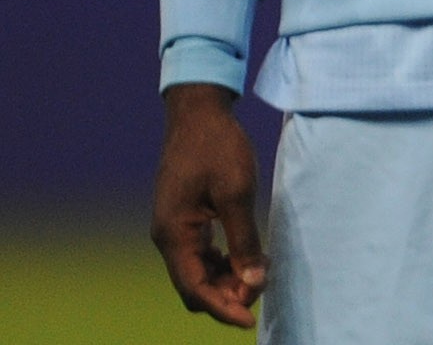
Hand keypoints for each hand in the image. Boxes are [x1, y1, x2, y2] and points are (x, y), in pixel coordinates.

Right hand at [151, 82, 264, 327]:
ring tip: (258, 280)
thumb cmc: (218, 148)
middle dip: (225, 296)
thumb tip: (253, 280)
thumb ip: (244, 239)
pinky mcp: (184, 219)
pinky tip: (246, 261)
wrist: (198, 114)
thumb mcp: (236, 193)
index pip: (194, 287)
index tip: (250, 321)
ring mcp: (174, 228)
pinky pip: (200, 254)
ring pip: (197, 271)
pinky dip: (222, 263)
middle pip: (193, 285)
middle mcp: (168, 236)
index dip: (222, 307)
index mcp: (174, 234)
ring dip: (225, 281)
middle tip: (261, 296)